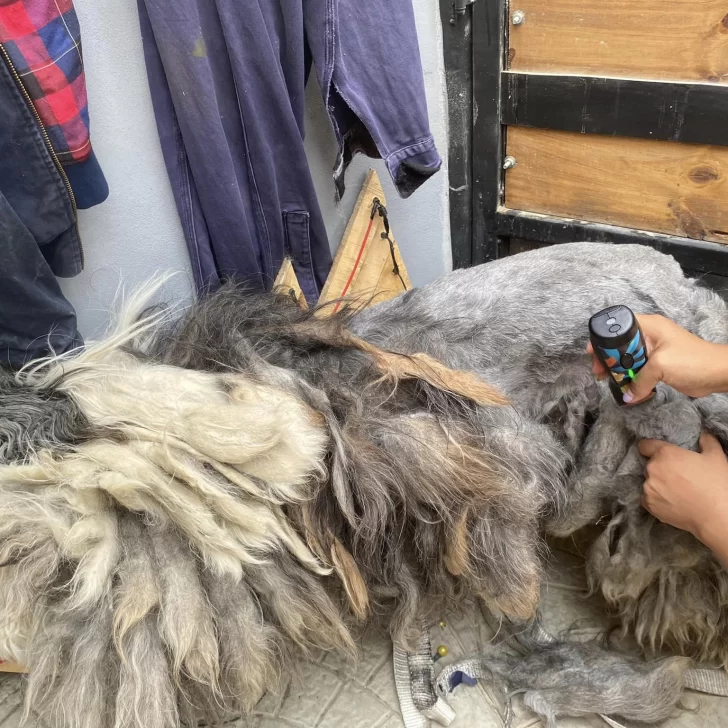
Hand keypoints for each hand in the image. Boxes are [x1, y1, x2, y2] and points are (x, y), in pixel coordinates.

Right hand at [587, 314, 727, 402]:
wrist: (717, 374)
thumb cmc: (692, 361)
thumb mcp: (660, 366)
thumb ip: (639, 380)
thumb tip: (628, 396)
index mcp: (649, 326)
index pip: (618, 326)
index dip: (604, 338)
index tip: (592, 353)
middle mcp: (649, 335)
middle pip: (620, 345)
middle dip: (609, 359)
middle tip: (599, 372)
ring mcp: (653, 350)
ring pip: (628, 359)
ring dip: (619, 371)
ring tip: (609, 381)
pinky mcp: (658, 364)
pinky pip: (638, 369)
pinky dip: (630, 378)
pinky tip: (625, 387)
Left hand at [639, 433, 727, 545]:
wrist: (716, 515)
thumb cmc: (716, 483)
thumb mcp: (716, 456)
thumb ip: (706, 441)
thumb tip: (703, 434)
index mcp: (664, 453)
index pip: (645, 445)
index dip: (650, 448)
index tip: (657, 453)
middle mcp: (652, 469)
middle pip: (649, 465)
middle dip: (660, 468)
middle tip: (676, 476)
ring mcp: (648, 488)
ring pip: (648, 482)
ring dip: (657, 484)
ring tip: (675, 491)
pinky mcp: (648, 505)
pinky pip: (646, 498)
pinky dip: (655, 499)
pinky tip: (670, 501)